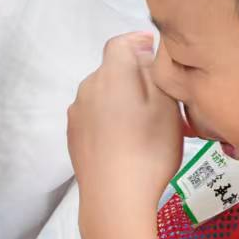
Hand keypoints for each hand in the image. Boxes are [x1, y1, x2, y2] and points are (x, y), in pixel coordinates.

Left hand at [68, 31, 184, 209]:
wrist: (114, 197)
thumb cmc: (148, 149)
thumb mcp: (166, 106)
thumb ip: (154, 72)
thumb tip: (142, 54)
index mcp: (110, 75)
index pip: (119, 44)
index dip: (137, 42)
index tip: (152, 50)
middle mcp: (87, 88)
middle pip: (111, 70)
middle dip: (134, 75)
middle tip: (160, 97)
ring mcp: (76, 113)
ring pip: (102, 94)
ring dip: (121, 99)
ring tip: (145, 124)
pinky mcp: (73, 135)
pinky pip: (94, 115)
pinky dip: (109, 118)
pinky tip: (125, 140)